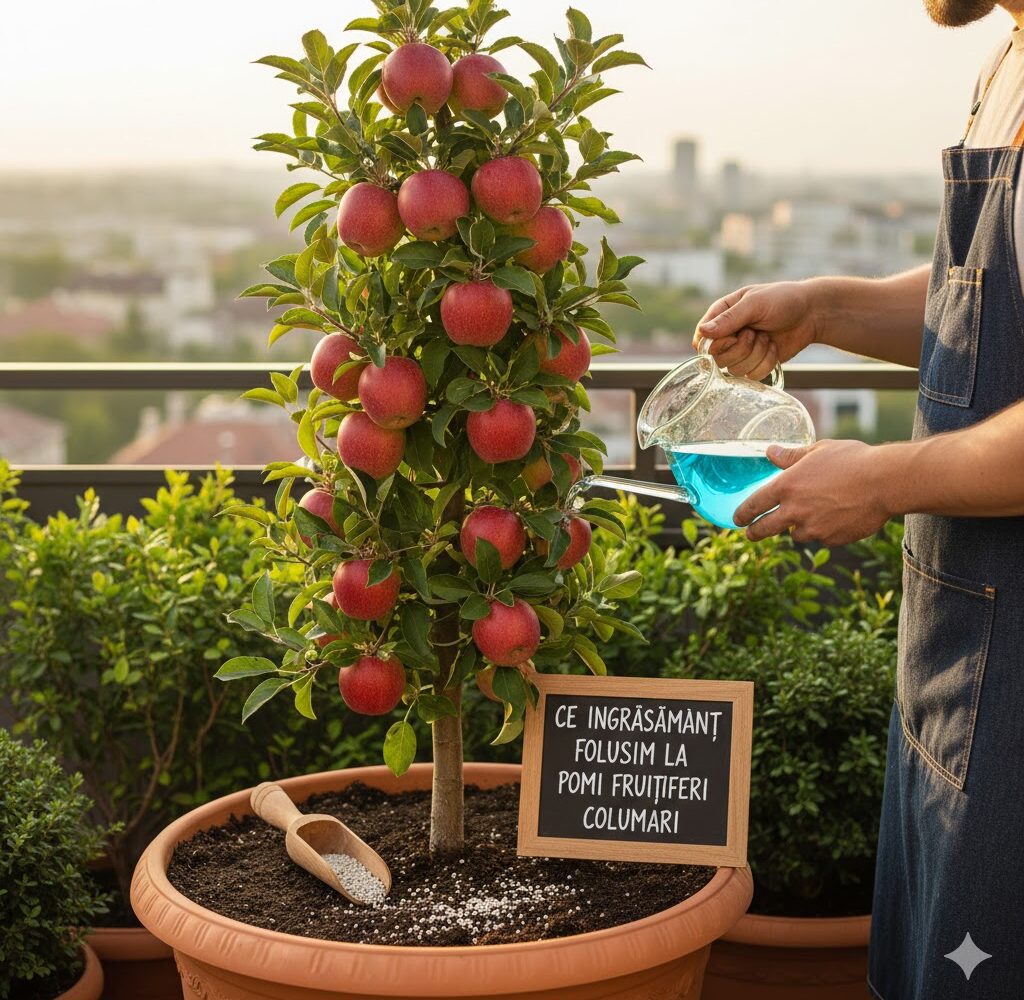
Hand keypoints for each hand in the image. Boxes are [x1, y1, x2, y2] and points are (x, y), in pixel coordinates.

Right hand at [693, 281, 823, 380]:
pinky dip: (767, 363)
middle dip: (741, 348)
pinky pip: (752, 375)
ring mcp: (741, 351)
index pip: (703, 340)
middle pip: (718, 359)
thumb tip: (703, 331)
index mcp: (721, 315)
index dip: (717, 344)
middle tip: (755, 332)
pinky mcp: (755, 363)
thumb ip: (729, 319)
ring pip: (735, 369)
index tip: (734, 335)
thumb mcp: (755, 304)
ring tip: (767, 338)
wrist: (812, 313)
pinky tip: (773, 348)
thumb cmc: (783, 300)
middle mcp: (727, 334)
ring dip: (756, 354)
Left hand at [734, 440, 891, 546]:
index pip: (754, 504)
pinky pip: (822, 538)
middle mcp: (795, 511)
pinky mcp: (832, 540)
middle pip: (764, 529)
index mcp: (786, 486)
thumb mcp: (818, 450)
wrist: (886, 482)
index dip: (742, 513)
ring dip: (800, 527)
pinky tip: (838, 516)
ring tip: (816, 512)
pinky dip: (825, 531)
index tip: (737, 519)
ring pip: (797, 534)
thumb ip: (790, 456)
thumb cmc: (853, 460)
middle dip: (755, 533)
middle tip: (751, 533)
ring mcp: (813, 528)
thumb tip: (769, 451)